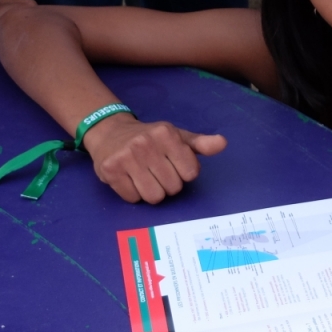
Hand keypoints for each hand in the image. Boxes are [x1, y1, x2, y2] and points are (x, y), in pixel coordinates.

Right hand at [81, 114, 226, 202]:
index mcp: (167, 134)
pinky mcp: (110, 170)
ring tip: (144, 176)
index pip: (190, 173)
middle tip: (156, 171)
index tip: (173, 165)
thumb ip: (201, 144)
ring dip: (152, 192)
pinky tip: (129, 179)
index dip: (184, 173)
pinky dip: (133, 193)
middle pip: (173, 188)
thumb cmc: (150, 138)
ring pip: (154, 196)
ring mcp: (126, 157)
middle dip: (168, 184)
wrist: (109, 132)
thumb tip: (222, 143)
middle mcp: (146, 143)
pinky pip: (133, 198)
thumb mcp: (177, 136)